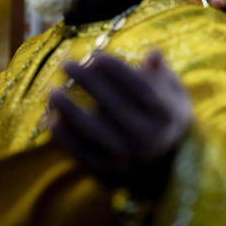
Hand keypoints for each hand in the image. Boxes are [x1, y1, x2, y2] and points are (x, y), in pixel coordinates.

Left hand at [48, 51, 191, 196]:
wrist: (168, 164)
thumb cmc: (165, 116)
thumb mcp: (173, 93)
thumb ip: (161, 73)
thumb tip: (154, 53)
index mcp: (165, 114)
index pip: (138, 87)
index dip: (115, 70)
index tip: (95, 55)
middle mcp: (149, 137)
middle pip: (113, 105)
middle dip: (88, 82)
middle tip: (66, 63)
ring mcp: (128, 157)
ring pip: (96, 131)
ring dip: (71, 111)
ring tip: (52, 92)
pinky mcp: (111, 172)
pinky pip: (85, 154)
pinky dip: (67, 139)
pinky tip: (53, 121)